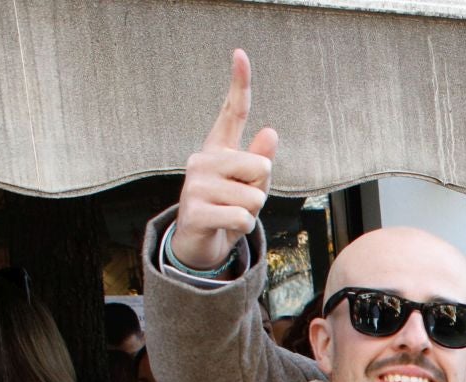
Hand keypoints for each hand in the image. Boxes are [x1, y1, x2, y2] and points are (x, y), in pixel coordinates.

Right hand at [172, 50, 278, 273]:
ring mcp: (195, 185)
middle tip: (241, 200)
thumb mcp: (251, 186)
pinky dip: (243, 228)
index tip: (240, 53)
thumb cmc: (228, 210)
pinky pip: (242, 217)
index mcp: (218, 149)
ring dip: (252, 212)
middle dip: (260, 189)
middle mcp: (202, 160)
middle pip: (259, 166)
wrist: (200, 244)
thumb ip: (260, 162)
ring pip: (254, 196)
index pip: (231, 112)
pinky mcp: (194, 211)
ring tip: (232, 214)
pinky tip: (225, 227)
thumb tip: (270, 132)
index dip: (239, 83)